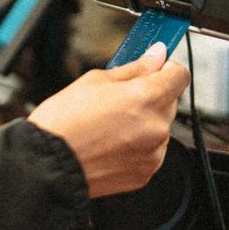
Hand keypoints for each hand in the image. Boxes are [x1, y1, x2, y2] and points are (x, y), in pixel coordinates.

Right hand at [28, 43, 190, 198]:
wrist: (48, 163)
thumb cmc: (64, 122)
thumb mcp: (95, 80)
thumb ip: (133, 69)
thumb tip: (155, 57)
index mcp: (147, 98)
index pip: (179, 75)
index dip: (166, 68)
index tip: (156, 67)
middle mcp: (157, 127)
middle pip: (170, 101)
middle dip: (151, 95)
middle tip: (120, 97)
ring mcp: (153, 153)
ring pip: (159, 127)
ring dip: (143, 122)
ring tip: (110, 124)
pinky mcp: (145, 172)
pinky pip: (150, 151)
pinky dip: (137, 145)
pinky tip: (110, 142)